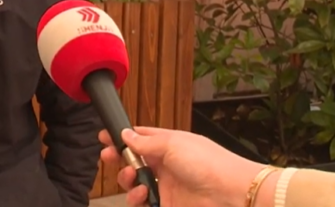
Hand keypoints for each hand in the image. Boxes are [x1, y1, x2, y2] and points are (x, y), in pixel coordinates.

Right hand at [99, 127, 276, 206]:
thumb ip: (145, 142)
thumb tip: (125, 134)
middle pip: (134, 161)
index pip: (140, 138)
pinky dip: (137, 199)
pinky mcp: (167, 204)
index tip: (104, 137)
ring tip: (132, 179)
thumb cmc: (207, 162)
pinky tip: (143, 195)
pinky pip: (143, 203)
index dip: (122, 137)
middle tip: (108, 157)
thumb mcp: (172, 144)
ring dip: (127, 180)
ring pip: (135, 183)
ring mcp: (166, 186)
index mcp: (169, 144)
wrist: (230, 193)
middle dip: (119, 159)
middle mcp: (166, 164)